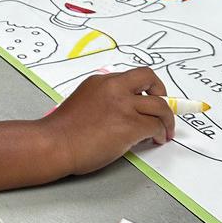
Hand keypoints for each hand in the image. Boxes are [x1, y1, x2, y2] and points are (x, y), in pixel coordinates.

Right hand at [43, 67, 174, 176]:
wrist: (54, 144)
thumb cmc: (62, 131)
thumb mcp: (83, 102)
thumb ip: (105, 101)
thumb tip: (124, 113)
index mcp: (101, 82)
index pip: (131, 78)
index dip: (144, 89)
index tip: (150, 98)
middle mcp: (114, 88)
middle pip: (149, 79)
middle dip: (162, 92)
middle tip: (165, 108)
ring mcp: (123, 105)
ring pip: (160, 106)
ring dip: (166, 119)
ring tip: (165, 131)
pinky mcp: (130, 125)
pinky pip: (155, 126)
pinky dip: (159, 133)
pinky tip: (156, 140)